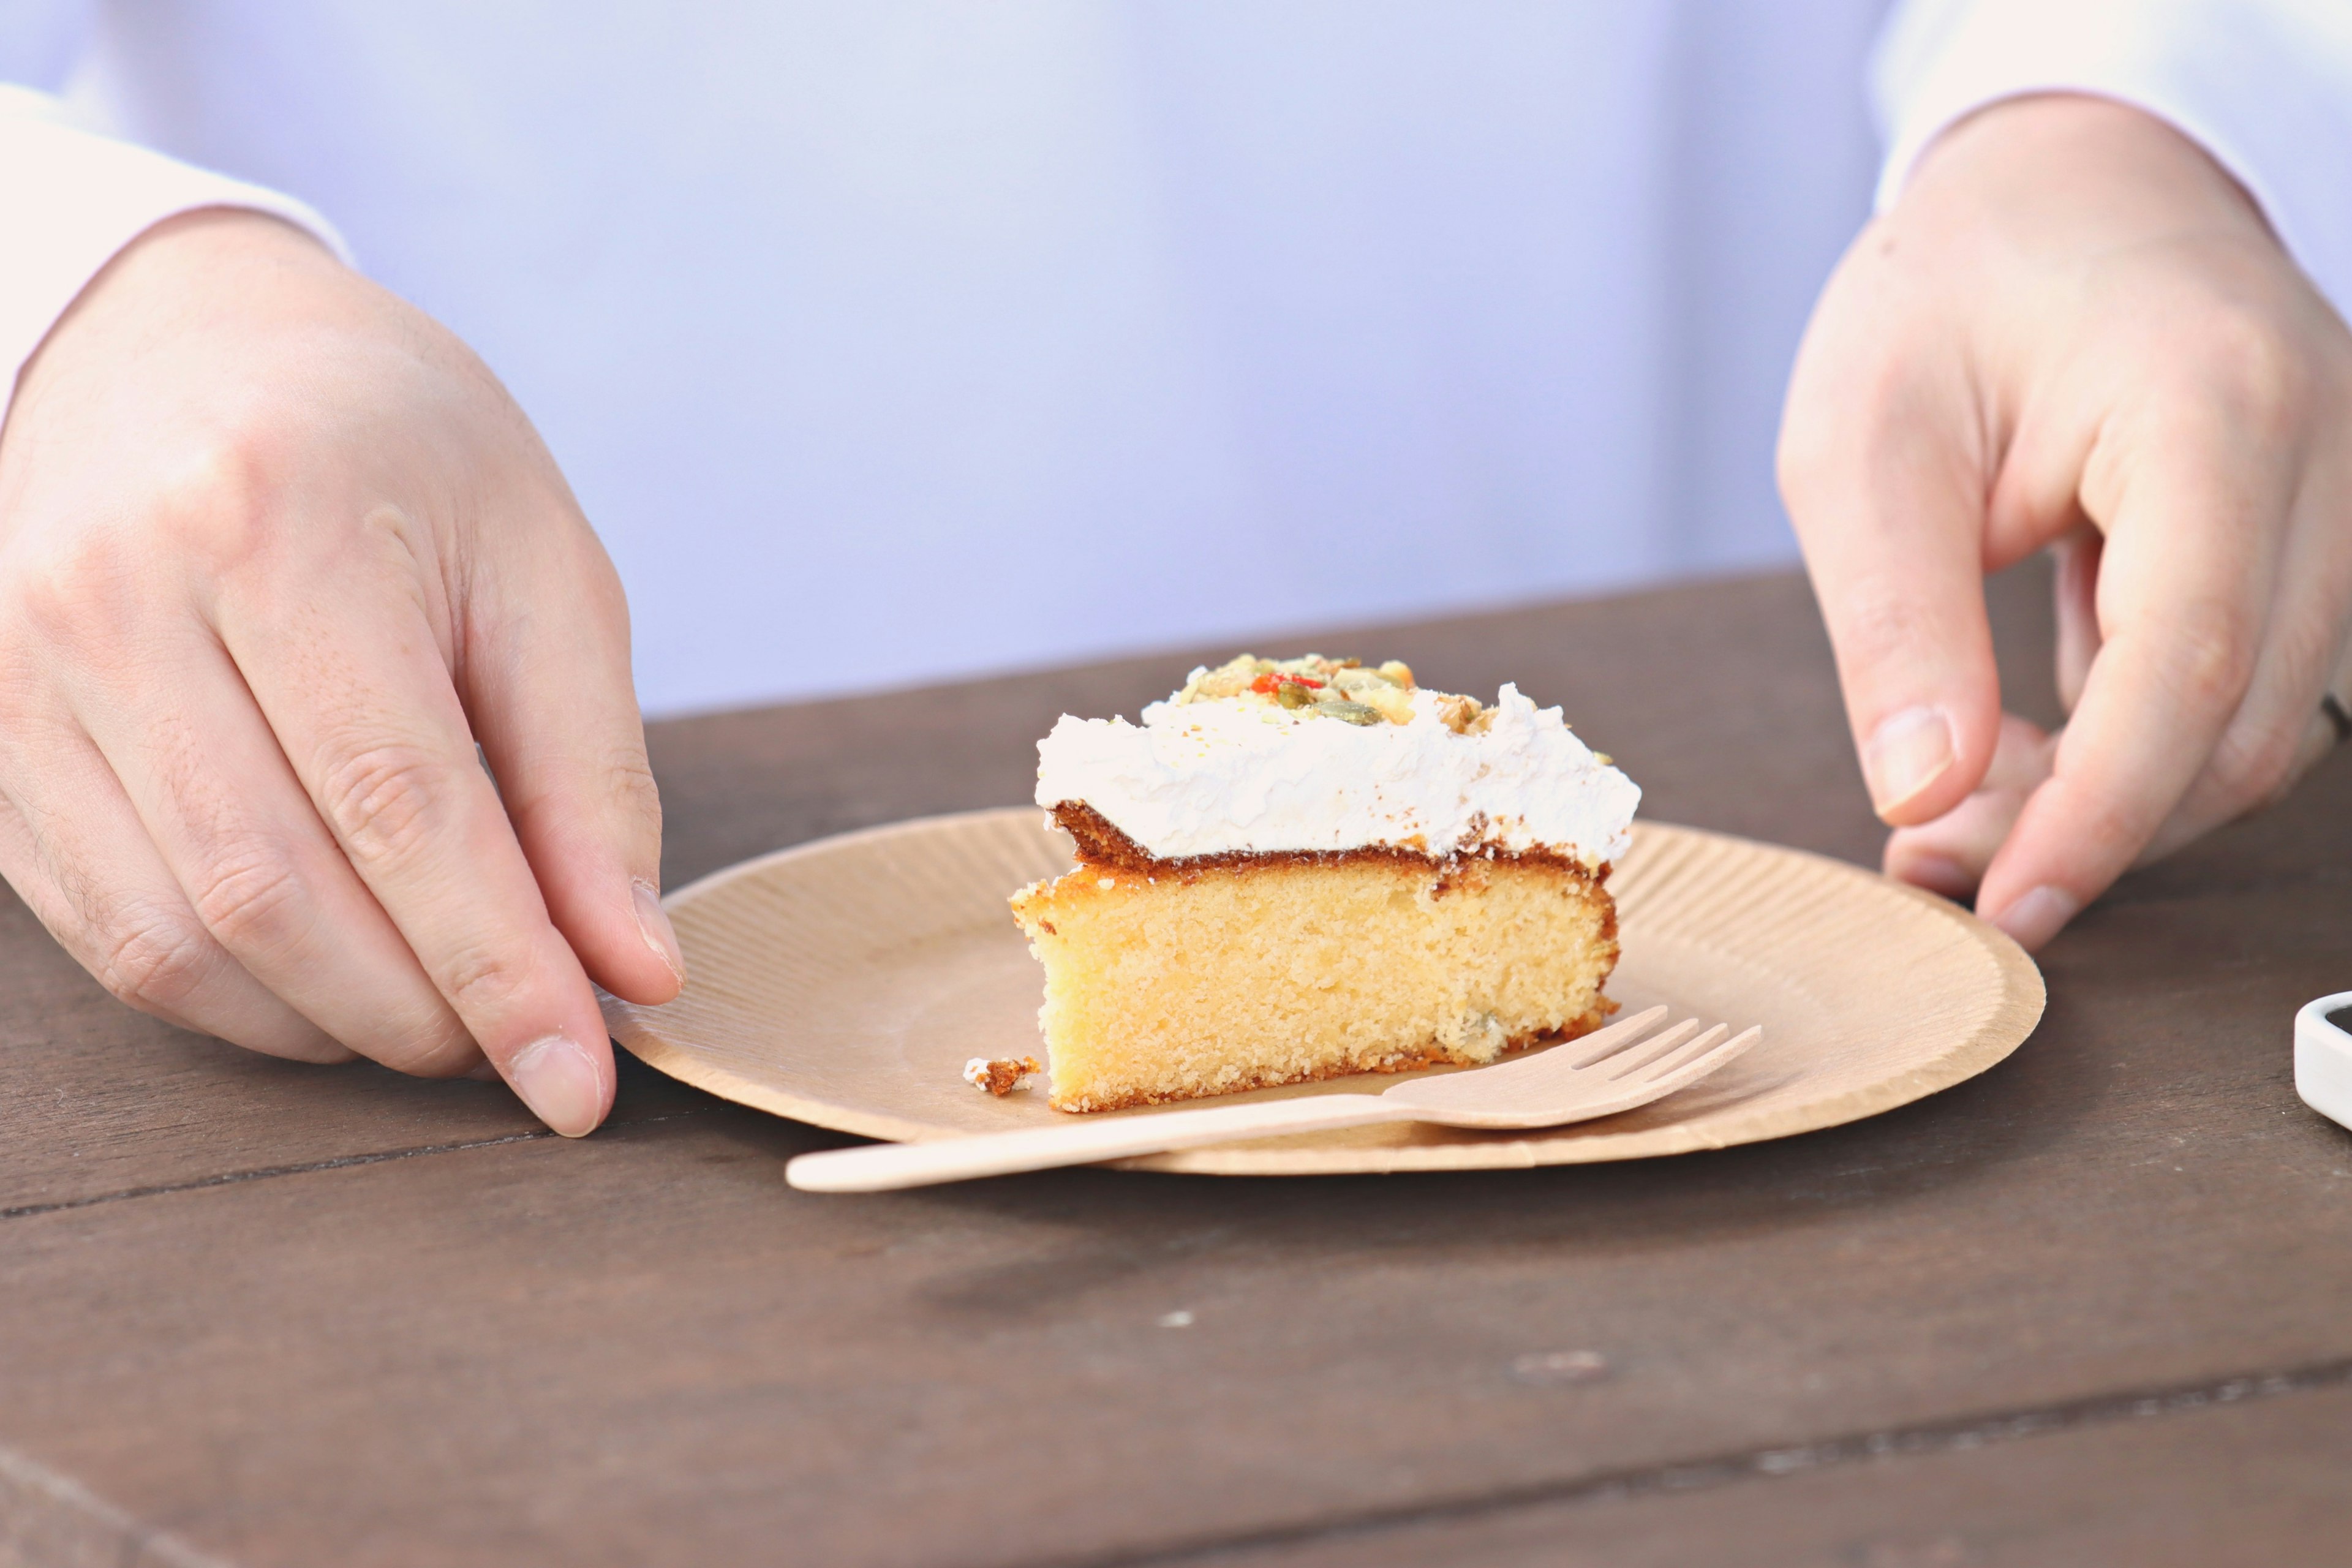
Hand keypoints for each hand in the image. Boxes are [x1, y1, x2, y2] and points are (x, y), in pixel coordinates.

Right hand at [0, 209, 683, 1132]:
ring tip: (440, 1012)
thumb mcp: (541, 571)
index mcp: (273, 519)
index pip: (401, 807)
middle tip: (520, 1041)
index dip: (498, 969)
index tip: (579, 1084)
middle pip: (276, 891)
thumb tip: (633, 970)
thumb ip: (591, 780)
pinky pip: (107, 932)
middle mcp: (112, 592)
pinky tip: (333, 985)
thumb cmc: (397, 451)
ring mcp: (17, 668)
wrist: (184, 344)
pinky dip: (238, 999)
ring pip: (177, 938)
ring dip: (330, 1025)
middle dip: (420, 1011)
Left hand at [1779, 95, 2351, 947]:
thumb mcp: (1865, 445)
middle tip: (1925, 848)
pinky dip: (2139, 746)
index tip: (2004, 906)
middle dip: (2088, 820)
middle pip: (2241, 719)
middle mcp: (2325, 451)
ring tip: (1954, 804)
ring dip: (2114, 799)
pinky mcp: (2314, 534)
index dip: (2101, 813)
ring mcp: (2342, 494)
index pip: (2188, 661)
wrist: (2059, 186)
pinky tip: (2021, 755)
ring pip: (2262, 725)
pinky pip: (2248, 685)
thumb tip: (1923, 799)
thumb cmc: (1948, 293)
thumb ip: (1894, 625)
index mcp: (2213, 404)